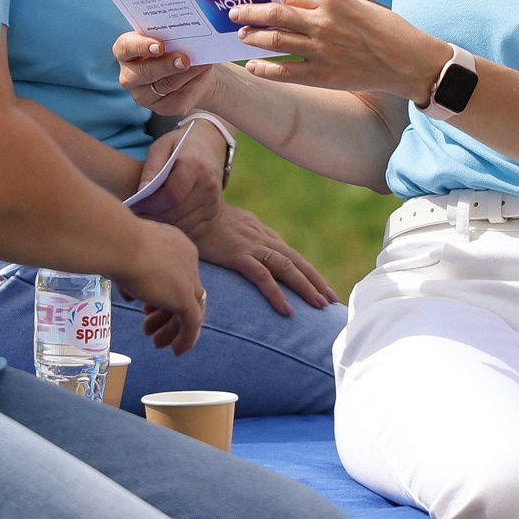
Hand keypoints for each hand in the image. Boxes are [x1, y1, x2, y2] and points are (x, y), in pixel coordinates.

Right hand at [114, 218, 205, 354]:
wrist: (118, 242)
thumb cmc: (113, 243)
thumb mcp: (123, 257)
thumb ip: (131, 276)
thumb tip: (130, 294)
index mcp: (175, 244)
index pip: (177, 274)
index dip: (162, 293)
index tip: (145, 307)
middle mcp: (187, 259)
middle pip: (185, 291)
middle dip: (166, 312)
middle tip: (147, 326)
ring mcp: (188, 278)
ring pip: (189, 309)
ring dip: (171, 328)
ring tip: (155, 342)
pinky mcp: (184, 297)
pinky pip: (192, 323)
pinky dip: (186, 338)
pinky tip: (176, 351)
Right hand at [116, 32, 223, 116]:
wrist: (193, 69)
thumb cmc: (176, 45)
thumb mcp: (171, 37)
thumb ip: (172, 37)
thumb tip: (186, 38)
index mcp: (125, 51)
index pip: (125, 48)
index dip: (140, 47)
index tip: (159, 46)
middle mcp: (129, 75)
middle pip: (142, 73)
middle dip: (165, 65)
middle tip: (184, 59)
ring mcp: (143, 95)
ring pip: (163, 85)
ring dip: (185, 74)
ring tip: (201, 64)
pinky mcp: (161, 108)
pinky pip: (176, 98)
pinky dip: (192, 84)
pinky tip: (201, 75)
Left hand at [130, 118, 225, 237]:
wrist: (209, 146)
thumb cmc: (180, 146)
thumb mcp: (162, 146)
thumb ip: (151, 167)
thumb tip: (141, 191)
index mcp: (195, 166)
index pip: (172, 195)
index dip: (150, 203)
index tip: (135, 203)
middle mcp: (208, 186)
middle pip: (176, 213)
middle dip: (152, 216)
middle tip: (136, 213)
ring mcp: (213, 202)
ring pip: (182, 224)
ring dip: (161, 225)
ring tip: (146, 216)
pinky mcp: (214, 213)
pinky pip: (191, 230)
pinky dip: (174, 228)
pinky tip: (162, 219)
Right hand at [190, 203, 338, 316]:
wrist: (186, 208)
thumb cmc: (201, 220)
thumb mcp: (227, 229)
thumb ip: (239, 240)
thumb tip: (243, 253)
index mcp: (260, 233)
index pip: (289, 254)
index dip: (307, 271)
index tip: (320, 288)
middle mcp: (262, 238)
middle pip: (296, 261)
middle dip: (316, 281)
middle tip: (332, 302)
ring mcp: (251, 246)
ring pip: (288, 268)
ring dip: (307, 287)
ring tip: (321, 306)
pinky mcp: (238, 255)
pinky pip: (263, 277)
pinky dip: (277, 294)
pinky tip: (288, 310)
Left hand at [226, 0, 447, 101]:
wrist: (410, 62)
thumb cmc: (387, 30)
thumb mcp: (359, 5)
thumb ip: (328, 4)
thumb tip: (296, 3)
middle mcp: (323, 22)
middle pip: (274, 13)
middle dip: (250, 13)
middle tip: (234, 14)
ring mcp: (321, 50)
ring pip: (275, 41)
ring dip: (253, 38)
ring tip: (242, 37)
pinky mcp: (324, 75)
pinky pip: (285, 71)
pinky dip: (265, 69)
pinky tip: (253, 66)